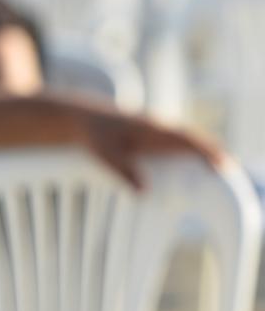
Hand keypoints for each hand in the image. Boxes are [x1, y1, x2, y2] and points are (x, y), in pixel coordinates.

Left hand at [75, 106, 225, 189]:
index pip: (186, 141)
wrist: (84, 119)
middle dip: (210, 150)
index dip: (205, 152)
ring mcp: (156, 127)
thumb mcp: (105, 156)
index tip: (220, 163)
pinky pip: (176, 136)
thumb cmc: (95, 137)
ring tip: (216, 163)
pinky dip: (188, 145)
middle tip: (227, 166)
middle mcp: (158, 126)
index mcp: (152, 131)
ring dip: (201, 146)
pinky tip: (191, 156)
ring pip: (185, 135)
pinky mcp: (150, 131)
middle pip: (191, 137)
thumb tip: (144, 192)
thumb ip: (124, 173)